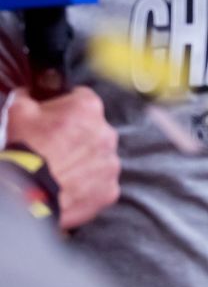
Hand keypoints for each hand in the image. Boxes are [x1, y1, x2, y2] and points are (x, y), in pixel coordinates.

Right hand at [5, 86, 120, 228]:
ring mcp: (110, 162)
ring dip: (83, 161)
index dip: (65, 109)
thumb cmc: (22, 150)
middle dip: (76, 136)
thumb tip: (31, 92)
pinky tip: (67, 187)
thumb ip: (29, 95)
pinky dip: (87, 185)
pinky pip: (100, 183)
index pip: (81, 99)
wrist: (26, 195)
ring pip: (98, 157)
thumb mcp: (17, 112)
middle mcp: (107, 132)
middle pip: (93, 129)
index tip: (53, 120)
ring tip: (58, 171)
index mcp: (88, 107)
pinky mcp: (109, 188)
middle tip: (52, 149)